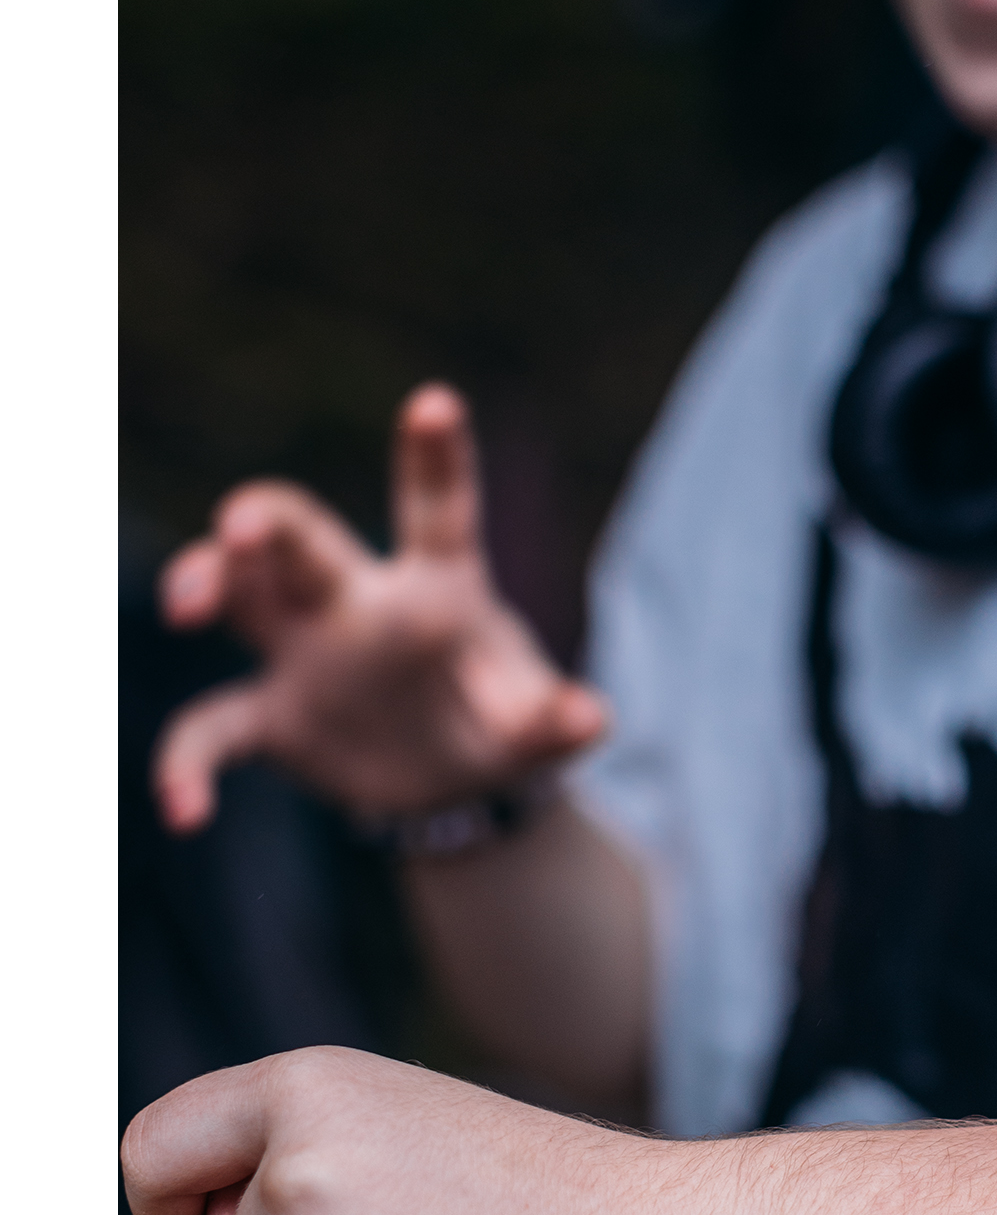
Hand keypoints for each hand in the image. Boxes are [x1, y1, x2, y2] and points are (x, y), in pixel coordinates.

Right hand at [153, 384, 607, 829]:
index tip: (436, 403)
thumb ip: (556, 721)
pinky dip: (189, 764)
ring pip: (243, 597)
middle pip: (305, 540)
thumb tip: (592, 718)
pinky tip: (185, 810)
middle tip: (239, 526)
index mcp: (439, 588)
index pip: (439, 511)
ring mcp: (306, 656)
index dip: (438, 457)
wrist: (452, 785)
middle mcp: (359, 604)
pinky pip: (213, 728)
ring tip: (187, 605)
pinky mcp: (273, 718)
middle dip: (267, 523)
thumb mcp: (538, 729)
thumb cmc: (500, 724)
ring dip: (209, 585)